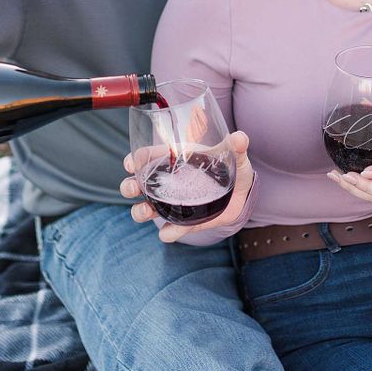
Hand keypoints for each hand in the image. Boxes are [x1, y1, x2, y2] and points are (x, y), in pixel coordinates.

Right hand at [120, 130, 255, 242]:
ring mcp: (173, 204)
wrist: (242, 196)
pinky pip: (169, 231)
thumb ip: (236, 146)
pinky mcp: (184, 222)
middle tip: (133, 189)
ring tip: (147, 212)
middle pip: (137, 184)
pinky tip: (170, 232)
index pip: (146, 158)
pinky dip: (168, 233)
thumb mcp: (234, 156)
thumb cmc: (232, 168)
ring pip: (145, 209)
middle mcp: (168, 182)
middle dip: (129, 187)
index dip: (134, 160)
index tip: (131, 164)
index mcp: (174, 160)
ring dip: (140, 212)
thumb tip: (240, 137)